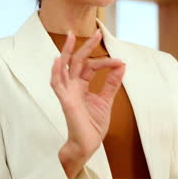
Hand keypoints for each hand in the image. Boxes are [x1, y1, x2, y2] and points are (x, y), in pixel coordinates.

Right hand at [50, 30, 125, 178]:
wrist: (87, 145)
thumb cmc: (92, 126)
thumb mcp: (106, 101)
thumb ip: (112, 84)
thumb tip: (121, 64)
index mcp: (80, 87)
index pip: (90, 67)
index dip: (105, 62)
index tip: (120, 62)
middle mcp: (72, 87)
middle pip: (77, 62)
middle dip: (85, 46)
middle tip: (96, 33)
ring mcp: (67, 93)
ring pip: (64, 68)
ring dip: (67, 52)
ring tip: (71, 37)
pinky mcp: (65, 101)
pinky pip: (57, 84)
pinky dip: (56, 72)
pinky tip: (57, 60)